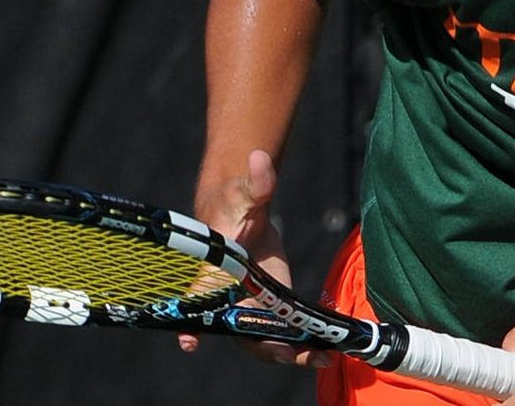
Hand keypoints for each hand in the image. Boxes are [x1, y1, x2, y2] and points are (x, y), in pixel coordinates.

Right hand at [179, 149, 331, 367]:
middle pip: (237, 331)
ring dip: (287, 351)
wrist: (245, 208)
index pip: (196, 301)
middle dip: (262, 347)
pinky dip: (299, 341)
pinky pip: (280, 330)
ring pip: (260, 338)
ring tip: (320, 356)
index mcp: (212, 273)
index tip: (189, 342)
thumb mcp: (246, 192)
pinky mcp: (268, 303)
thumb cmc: (235, 202)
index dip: (190, 325)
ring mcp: (247, 304)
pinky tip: (325, 348)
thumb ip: (256, 182)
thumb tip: (259, 158)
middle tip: (289, 355)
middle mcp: (226, 297)